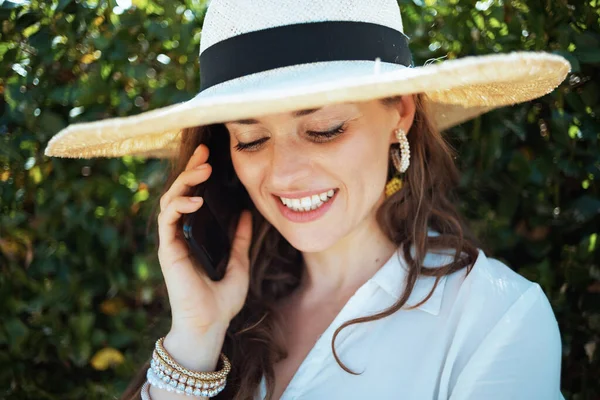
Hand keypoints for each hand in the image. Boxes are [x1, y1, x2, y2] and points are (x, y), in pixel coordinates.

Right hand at [157, 144, 252, 333]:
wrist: (211, 324)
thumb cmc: (222, 300)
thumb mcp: (239, 262)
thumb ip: (240, 239)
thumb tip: (248, 215)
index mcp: (194, 236)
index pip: (192, 197)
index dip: (198, 176)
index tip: (211, 158)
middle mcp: (180, 235)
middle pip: (179, 192)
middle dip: (190, 169)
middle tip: (205, 152)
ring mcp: (172, 241)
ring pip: (170, 200)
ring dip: (184, 181)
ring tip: (203, 169)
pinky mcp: (168, 249)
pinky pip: (168, 219)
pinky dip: (180, 204)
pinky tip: (196, 198)